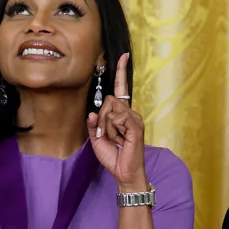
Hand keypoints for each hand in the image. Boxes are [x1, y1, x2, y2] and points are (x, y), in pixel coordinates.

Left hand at [87, 53, 146, 190]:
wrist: (123, 173)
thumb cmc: (113, 156)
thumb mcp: (96, 139)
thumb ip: (93, 124)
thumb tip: (92, 113)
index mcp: (122, 114)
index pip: (122, 89)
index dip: (121, 71)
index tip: (124, 56)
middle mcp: (130, 113)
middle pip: (108, 99)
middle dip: (101, 117)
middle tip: (104, 134)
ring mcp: (134, 119)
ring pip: (111, 108)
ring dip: (105, 125)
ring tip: (113, 139)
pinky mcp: (135, 126)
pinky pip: (117, 117)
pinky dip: (111, 129)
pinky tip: (119, 139)